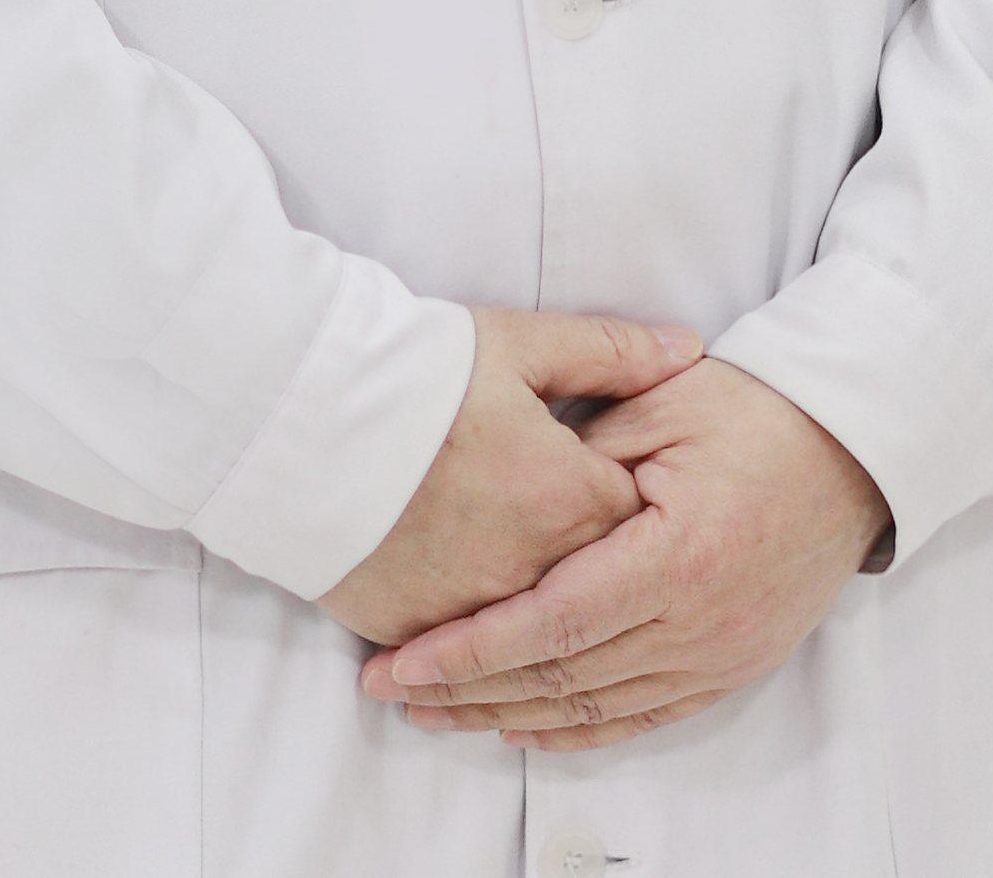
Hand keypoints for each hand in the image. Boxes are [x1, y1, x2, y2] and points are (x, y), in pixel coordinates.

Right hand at [316, 306, 703, 648]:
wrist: (306, 414)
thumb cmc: (419, 372)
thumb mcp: (521, 344)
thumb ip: (612, 352)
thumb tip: (686, 349)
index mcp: (569, 499)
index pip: (639, 524)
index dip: (638, 507)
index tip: (625, 490)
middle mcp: (532, 570)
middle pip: (591, 587)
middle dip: (598, 572)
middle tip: (594, 555)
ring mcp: (471, 609)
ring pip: (530, 631)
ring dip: (538, 618)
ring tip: (539, 605)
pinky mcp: (414, 627)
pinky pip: (464, 648)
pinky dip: (474, 638)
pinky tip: (477, 638)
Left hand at [357, 356, 890, 747]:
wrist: (853, 450)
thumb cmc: (756, 411)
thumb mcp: (664, 405)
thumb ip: (585, 457)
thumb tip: (510, 505)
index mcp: (676, 557)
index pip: (552, 624)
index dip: (471, 650)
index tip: (403, 661)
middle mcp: (698, 625)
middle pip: (562, 678)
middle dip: (467, 690)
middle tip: (391, 690)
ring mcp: (719, 657)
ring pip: (595, 710)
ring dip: (509, 716)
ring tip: (437, 714)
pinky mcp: (730, 668)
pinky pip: (641, 717)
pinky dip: (577, 730)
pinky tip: (523, 727)